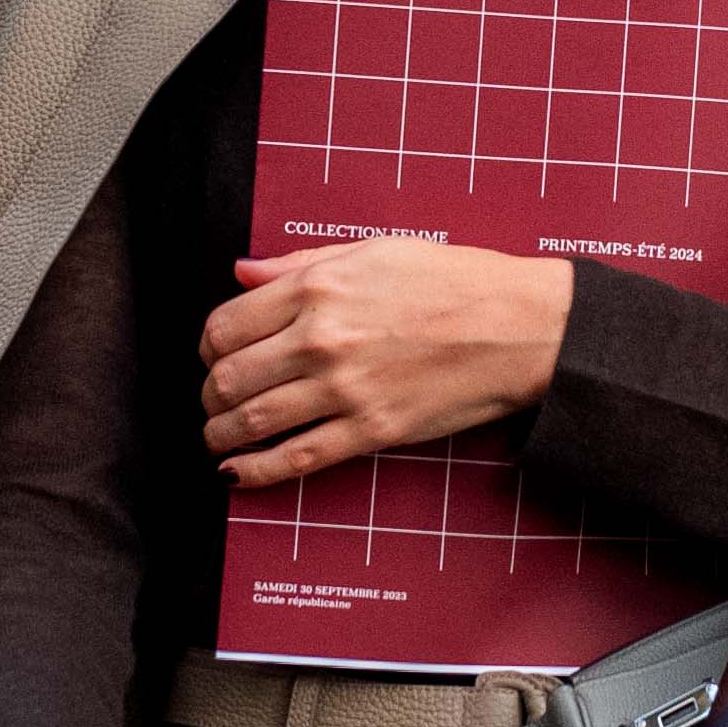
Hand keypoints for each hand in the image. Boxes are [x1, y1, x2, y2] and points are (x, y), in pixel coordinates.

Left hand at [201, 240, 574, 488]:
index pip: (226, 324)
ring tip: (218, 437)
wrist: (518, 326)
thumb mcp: (372, 251)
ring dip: (220, 435)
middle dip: (210, 394)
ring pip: (251, 422)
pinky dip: (254, 472)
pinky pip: (295, 459)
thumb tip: (241, 273)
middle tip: (215, 400)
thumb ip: (299, 264)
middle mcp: (321, 338)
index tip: (215, 356)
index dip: (209, 347)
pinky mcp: (371, 430)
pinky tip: (235, 474)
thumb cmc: (453, 283)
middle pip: (229, 377)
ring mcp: (344, 389)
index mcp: (317, 288)